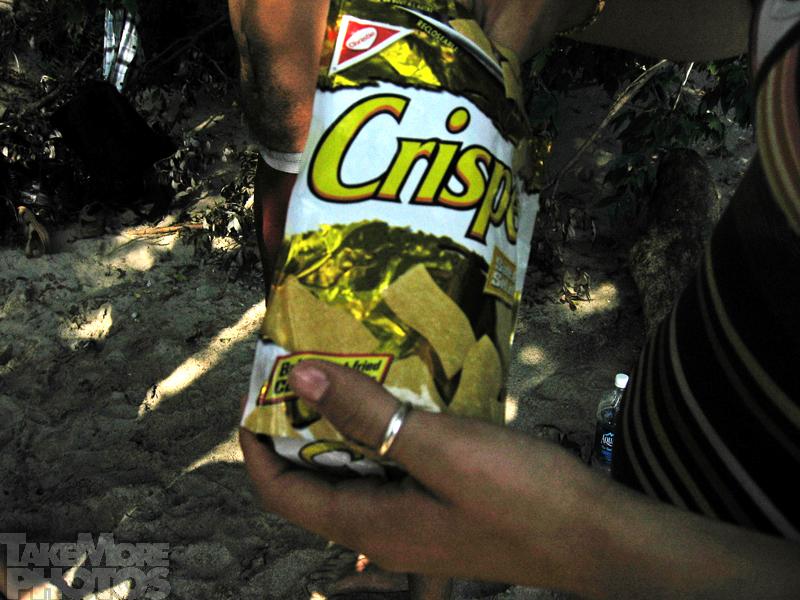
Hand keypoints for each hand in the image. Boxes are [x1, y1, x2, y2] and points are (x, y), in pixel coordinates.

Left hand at [239, 361, 799, 598]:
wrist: (594, 534)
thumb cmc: (518, 495)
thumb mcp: (439, 448)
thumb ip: (368, 416)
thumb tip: (303, 380)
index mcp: (370, 525)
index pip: (284, 494)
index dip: (258, 450)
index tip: (258, 397)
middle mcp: (383, 533)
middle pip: (316, 486)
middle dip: (298, 433)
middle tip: (302, 375)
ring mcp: (415, 525)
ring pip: (355, 478)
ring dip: (341, 432)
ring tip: (344, 379)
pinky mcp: (442, 510)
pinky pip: (391, 474)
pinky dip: (380, 439)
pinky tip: (398, 403)